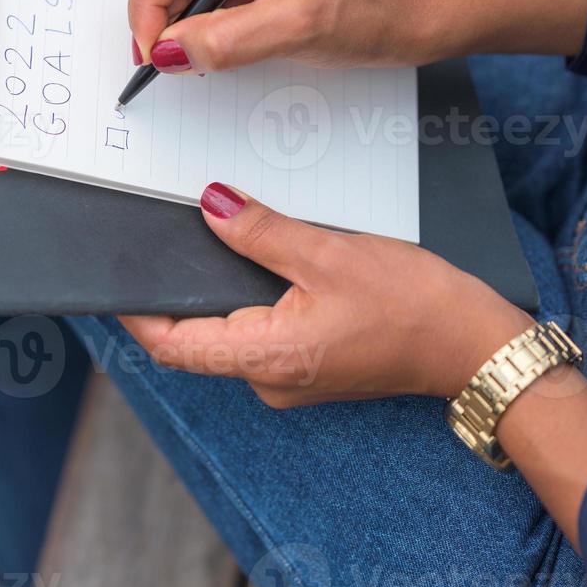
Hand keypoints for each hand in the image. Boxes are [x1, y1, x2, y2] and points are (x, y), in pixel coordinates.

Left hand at [117, 184, 531, 404]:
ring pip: (228, 334)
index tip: (114, 279)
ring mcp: (288, 378)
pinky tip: (256, 259)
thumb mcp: (331, 254)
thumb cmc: (413, 305)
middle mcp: (268, 379)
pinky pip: (259, 335)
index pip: (173, 346)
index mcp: (265, 358)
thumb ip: (261, 232)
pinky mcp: (307, 366)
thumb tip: (210, 207)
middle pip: (195, 339)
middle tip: (158, 239)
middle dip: (174, 293)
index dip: (136, 315)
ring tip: (207, 237)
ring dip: (215, 292)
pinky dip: (248, 299)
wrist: (473, 345)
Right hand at [123, 0, 586, 71]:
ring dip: (168, 11)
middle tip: (165, 58)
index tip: (152, 54)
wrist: (401, 12)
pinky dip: (184, 10)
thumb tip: (167, 52)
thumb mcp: (294, 30)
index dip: (148, 5)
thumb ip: (225, 42)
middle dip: (152, 8)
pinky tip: (207, 33)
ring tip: (195, 47)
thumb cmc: (364, 9)